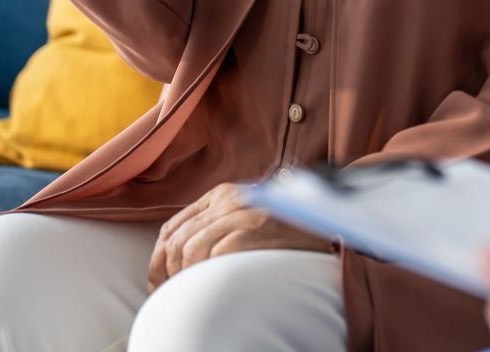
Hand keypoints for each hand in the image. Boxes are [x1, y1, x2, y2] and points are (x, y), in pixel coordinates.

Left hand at [149, 182, 329, 290]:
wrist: (331, 222)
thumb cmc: (290, 232)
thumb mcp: (249, 218)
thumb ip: (220, 226)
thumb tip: (182, 260)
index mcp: (224, 194)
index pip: (173, 225)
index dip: (158, 258)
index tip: (158, 283)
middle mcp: (228, 200)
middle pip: (175, 239)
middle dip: (165, 272)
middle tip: (169, 294)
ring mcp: (240, 214)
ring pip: (187, 249)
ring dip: (184, 278)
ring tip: (192, 292)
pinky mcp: (250, 231)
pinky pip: (210, 257)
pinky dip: (203, 276)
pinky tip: (210, 286)